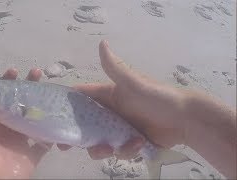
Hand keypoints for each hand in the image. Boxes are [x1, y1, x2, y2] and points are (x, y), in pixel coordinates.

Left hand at [0, 68, 49, 178]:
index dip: (6, 83)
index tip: (14, 70)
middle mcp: (4, 128)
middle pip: (19, 104)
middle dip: (28, 88)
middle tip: (37, 73)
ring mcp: (19, 142)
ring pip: (34, 118)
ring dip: (42, 104)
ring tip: (50, 90)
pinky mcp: (31, 155)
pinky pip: (44, 142)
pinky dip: (52, 132)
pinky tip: (59, 115)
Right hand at [59, 40, 186, 159]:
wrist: (185, 119)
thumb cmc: (157, 98)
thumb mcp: (133, 83)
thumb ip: (115, 67)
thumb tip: (102, 43)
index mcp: (108, 96)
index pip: (81, 100)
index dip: (66, 108)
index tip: (53, 118)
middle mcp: (110, 113)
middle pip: (85, 126)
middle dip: (76, 137)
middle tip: (65, 147)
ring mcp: (119, 130)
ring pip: (99, 142)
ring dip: (101, 148)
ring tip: (110, 149)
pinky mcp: (129, 143)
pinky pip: (118, 151)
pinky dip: (126, 150)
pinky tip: (138, 145)